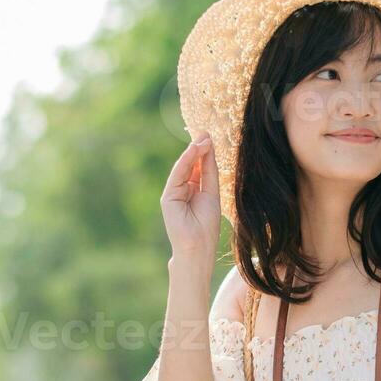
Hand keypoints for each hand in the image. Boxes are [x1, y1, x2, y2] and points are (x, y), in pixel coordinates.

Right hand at [161, 129, 221, 258]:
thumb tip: (208, 148)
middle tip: (206, 133)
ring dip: (193, 152)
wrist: (197, 248)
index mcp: (195, 190)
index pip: (200, 167)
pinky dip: (186, 161)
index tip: (211, 137)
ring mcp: (174, 192)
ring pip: (184, 167)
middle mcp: (183, 189)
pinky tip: (193, 150)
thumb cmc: (206, 226)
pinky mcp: (168, 196)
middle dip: (199, 148)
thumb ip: (208, 172)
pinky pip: (178, 174)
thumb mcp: (212, 193)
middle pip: (192, 165)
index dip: (206, 153)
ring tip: (203, 138)